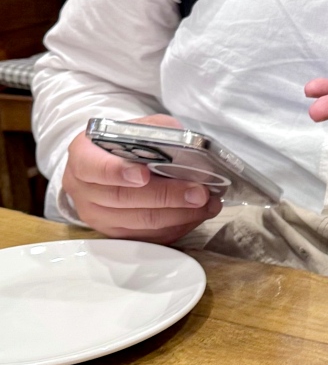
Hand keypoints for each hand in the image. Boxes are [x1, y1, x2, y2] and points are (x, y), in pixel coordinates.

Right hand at [62, 114, 222, 241]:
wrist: (107, 167)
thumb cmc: (122, 145)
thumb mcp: (134, 127)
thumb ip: (155, 132)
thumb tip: (185, 146)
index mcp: (82, 157)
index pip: (93, 168)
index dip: (118, 172)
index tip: (144, 175)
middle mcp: (83, 190)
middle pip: (124, 199)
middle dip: (166, 196)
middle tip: (199, 192)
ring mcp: (98, 217)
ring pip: (140, 222)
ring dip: (179, 215)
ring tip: (208, 204)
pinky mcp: (116, 235)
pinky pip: (149, 237)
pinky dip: (177, 227)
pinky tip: (197, 215)